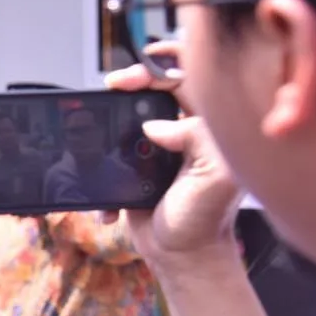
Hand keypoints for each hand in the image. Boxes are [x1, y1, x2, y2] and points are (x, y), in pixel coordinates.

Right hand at [105, 64, 242, 264]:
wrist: (180, 256)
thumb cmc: (205, 220)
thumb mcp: (215, 176)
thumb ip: (197, 139)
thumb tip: (155, 127)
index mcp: (210, 128)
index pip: (192, 82)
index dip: (171, 63)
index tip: (148, 59)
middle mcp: (186, 132)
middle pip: (157, 90)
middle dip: (135, 81)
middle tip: (115, 85)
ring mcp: (160, 148)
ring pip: (132, 114)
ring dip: (113, 110)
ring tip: (99, 111)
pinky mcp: (136, 165)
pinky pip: (115, 146)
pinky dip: (102, 151)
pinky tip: (102, 162)